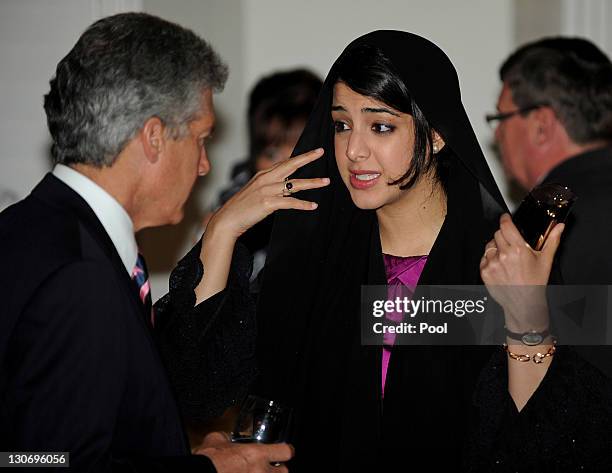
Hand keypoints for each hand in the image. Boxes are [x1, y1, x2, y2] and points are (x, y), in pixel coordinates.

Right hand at [195, 431, 292, 472]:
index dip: (285, 451)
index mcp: (256, 455)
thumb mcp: (215, 441)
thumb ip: (225, 438)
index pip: (286, 451)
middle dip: (277, 470)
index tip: (282, 451)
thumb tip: (225, 437)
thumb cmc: (207, 463)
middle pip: (284, 472)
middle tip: (267, 469)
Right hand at [208, 148, 328, 239]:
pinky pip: (289, 203)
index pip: (285, 163)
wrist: (228, 219)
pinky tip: (313, 206)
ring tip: (325, 182)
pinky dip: (302, 204)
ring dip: (312, 183)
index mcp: (263, 175)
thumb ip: (270, 186)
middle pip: (290, 166)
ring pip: (294, 184)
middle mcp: (265, 179)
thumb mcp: (256, 191)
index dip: (300, 157)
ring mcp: (266, 191)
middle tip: (321, 153)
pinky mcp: (267, 203)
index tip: (313, 151)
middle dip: (307, 158)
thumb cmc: (242, 208)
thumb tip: (285, 185)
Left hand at [480, 213, 563, 330]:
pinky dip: (490, 259)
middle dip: (503, 236)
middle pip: (497, 234)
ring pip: (489, 245)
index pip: (506, 226)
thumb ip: (552, 241)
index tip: (506, 218)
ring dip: (496, 248)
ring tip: (506, 258)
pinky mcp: (484, 271)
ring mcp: (492, 263)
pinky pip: (484, 258)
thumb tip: (559, 227)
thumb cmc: (534, 283)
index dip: (505, 219)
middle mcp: (504, 255)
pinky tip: (500, 266)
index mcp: (518, 249)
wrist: (523, 302)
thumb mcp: (545, 261)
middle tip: (511, 245)